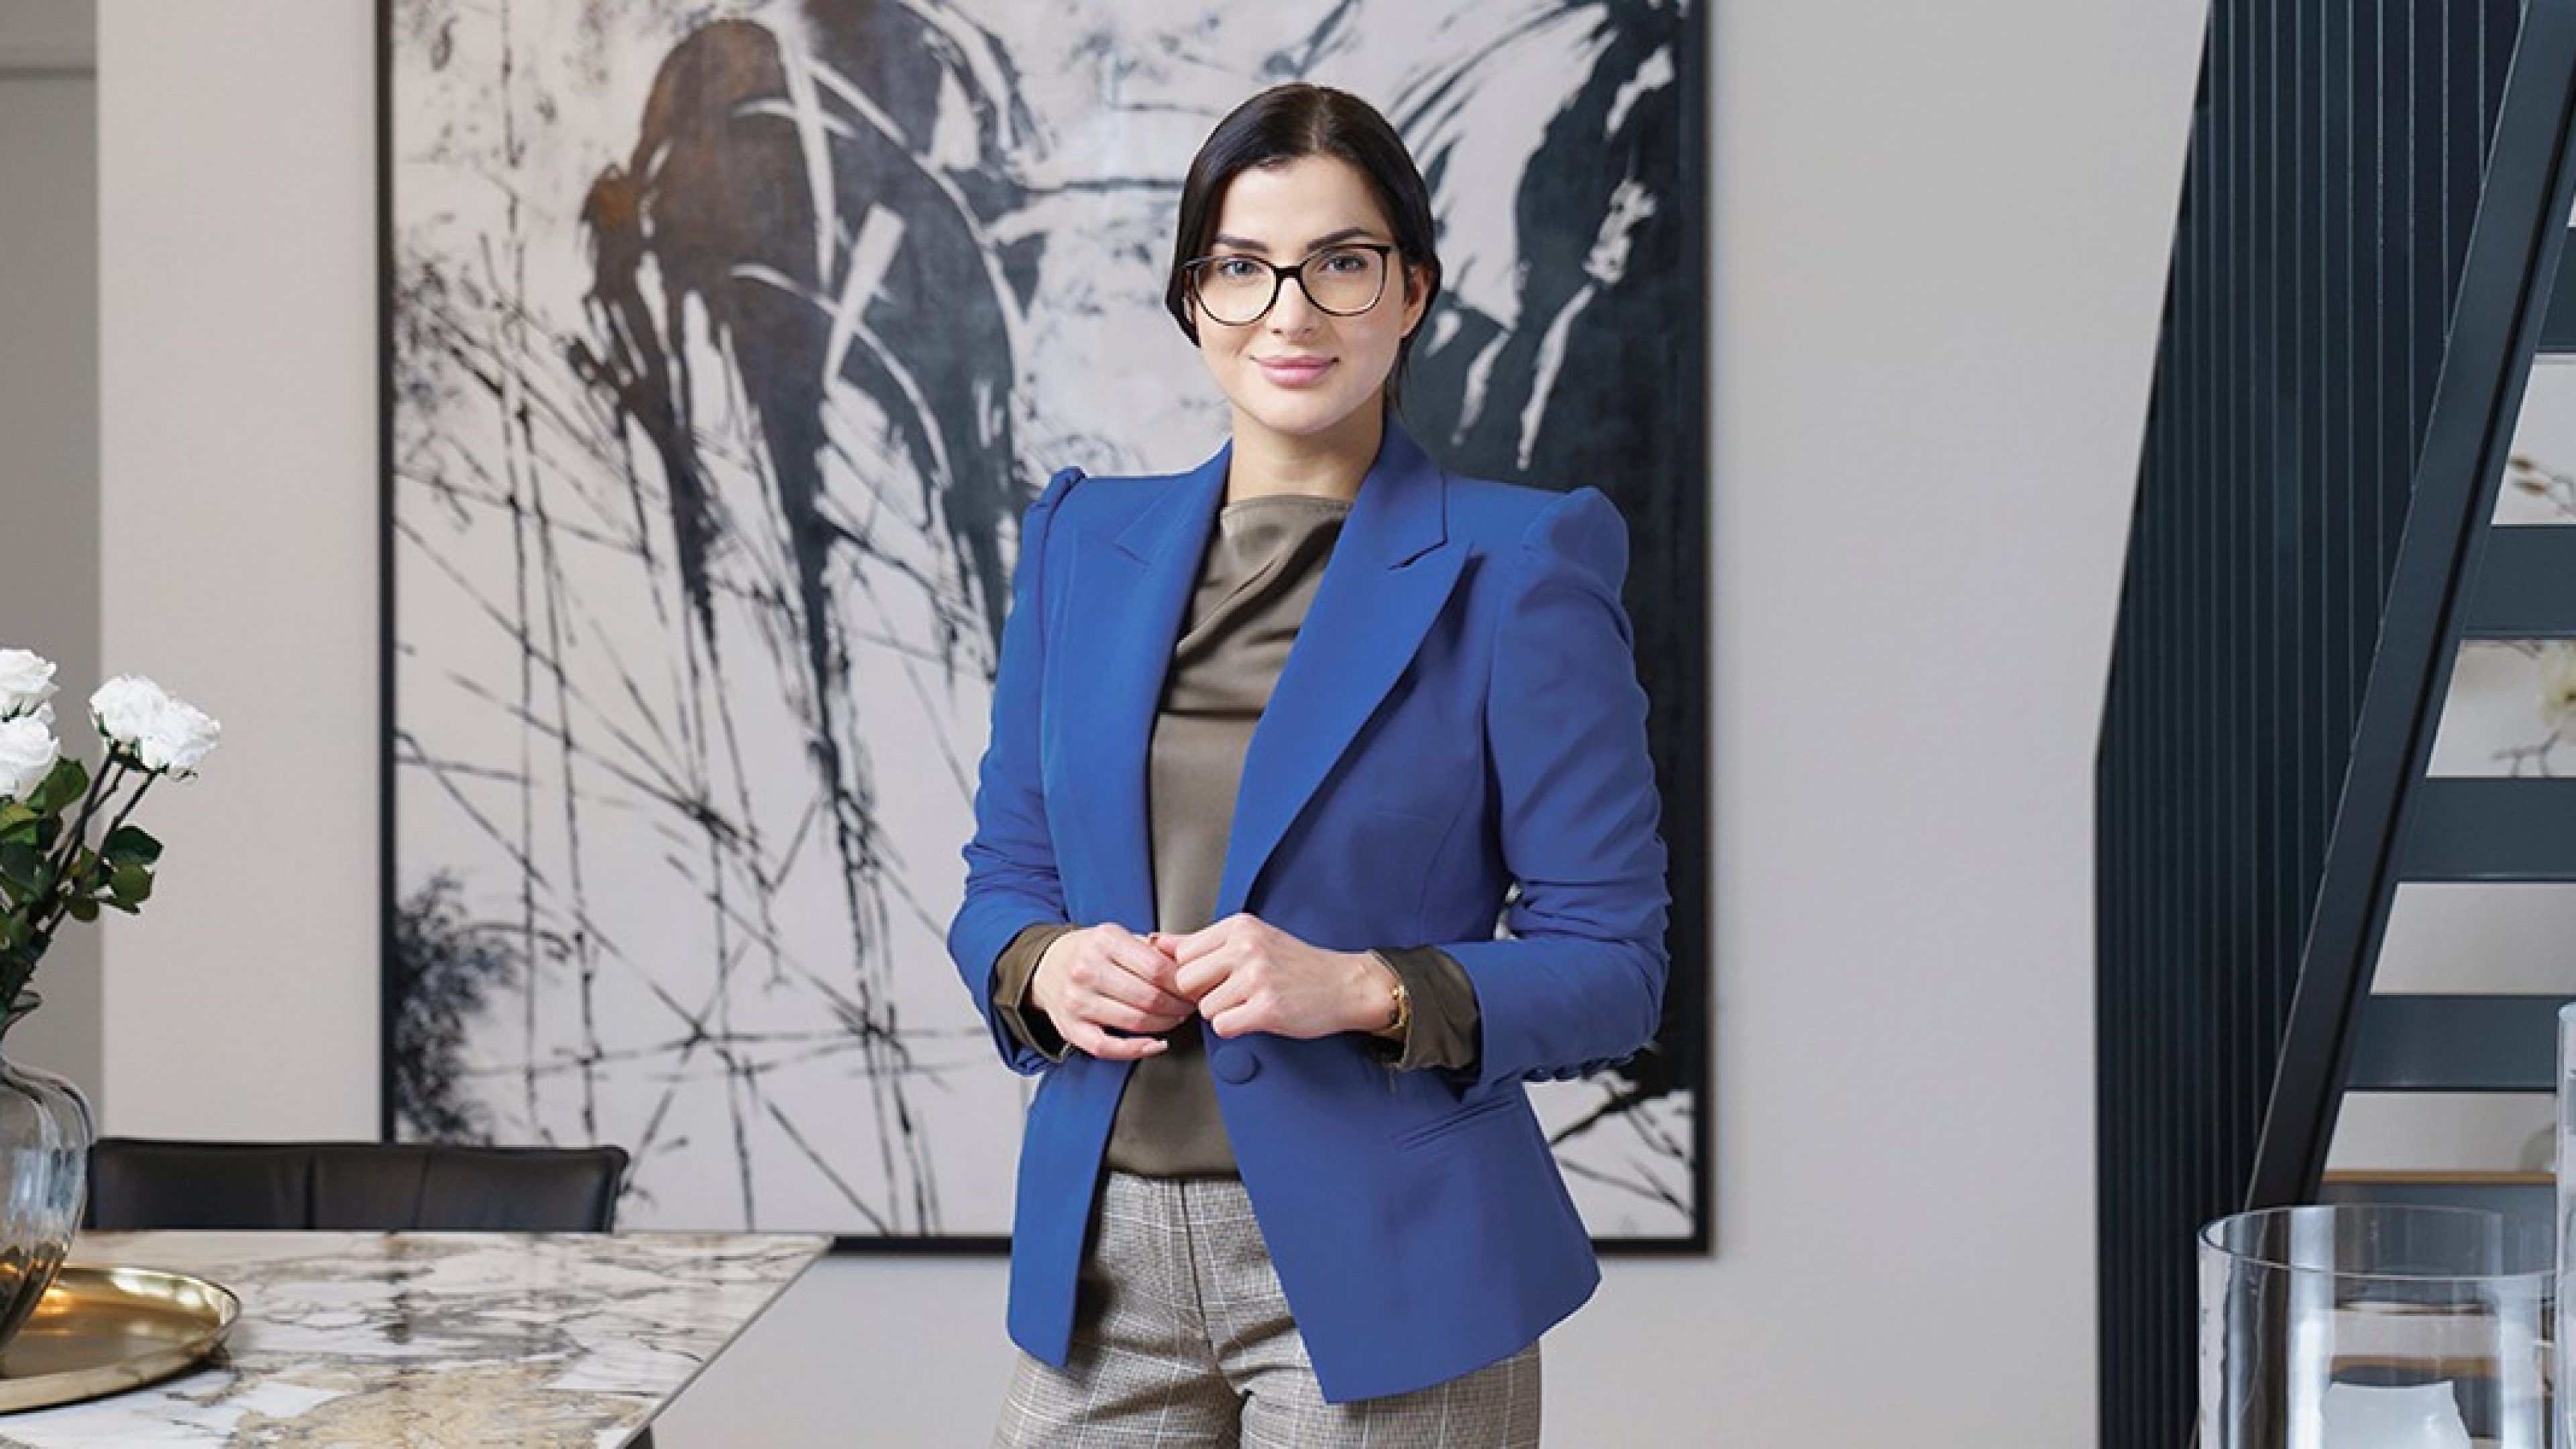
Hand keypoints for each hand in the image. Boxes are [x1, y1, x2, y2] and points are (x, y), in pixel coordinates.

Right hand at [1029, 923, 1194, 1060]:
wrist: (1046, 965)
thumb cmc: (1090, 952)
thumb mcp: (1118, 936)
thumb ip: (1153, 949)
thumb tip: (1190, 965)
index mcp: (1105, 941)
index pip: (1157, 969)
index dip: (1183, 984)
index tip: (1193, 988)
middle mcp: (1087, 970)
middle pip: (1149, 997)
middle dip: (1178, 1006)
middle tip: (1188, 1006)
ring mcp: (1077, 1001)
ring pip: (1135, 1022)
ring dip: (1164, 1025)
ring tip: (1174, 1019)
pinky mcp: (1070, 1028)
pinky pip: (1108, 1047)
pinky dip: (1136, 1050)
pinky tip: (1154, 1044)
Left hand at [1162, 913, 1397, 1040]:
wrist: (1344, 985)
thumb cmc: (1297, 966)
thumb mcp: (1250, 940)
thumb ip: (1202, 943)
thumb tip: (1156, 941)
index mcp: (1239, 927)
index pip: (1183, 953)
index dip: (1193, 974)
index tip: (1214, 980)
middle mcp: (1246, 947)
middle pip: (1186, 981)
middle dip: (1202, 996)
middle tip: (1231, 995)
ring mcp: (1257, 977)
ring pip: (1204, 1008)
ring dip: (1223, 1013)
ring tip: (1250, 1003)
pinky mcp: (1267, 1007)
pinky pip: (1222, 1026)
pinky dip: (1235, 1029)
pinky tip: (1257, 1017)